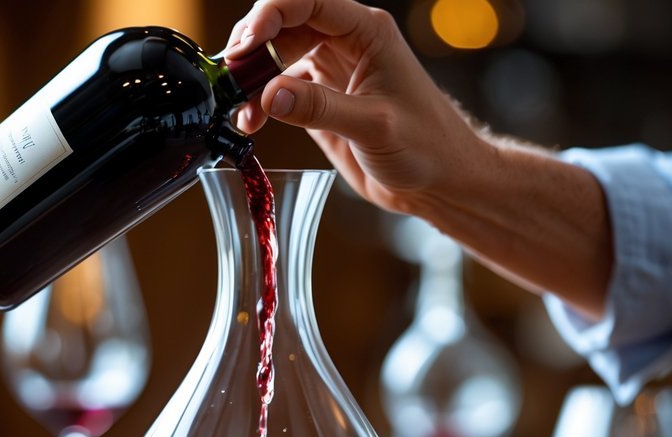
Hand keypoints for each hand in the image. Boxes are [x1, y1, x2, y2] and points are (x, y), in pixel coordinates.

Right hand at [225, 0, 613, 317]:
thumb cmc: (428, 146)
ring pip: (274, 58)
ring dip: (250, 79)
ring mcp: (330, 73)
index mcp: (366, 32)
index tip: (245, 45)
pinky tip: (251, 124)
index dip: (269, 16)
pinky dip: (258, 104)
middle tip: (231, 75)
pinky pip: (277, 92)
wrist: (441, 183)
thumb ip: (322, 109)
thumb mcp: (375, 126)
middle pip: (282, 24)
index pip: (306, 2)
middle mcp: (345, 45)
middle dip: (251, 46)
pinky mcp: (319, 103)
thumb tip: (270, 96)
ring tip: (240, 109)